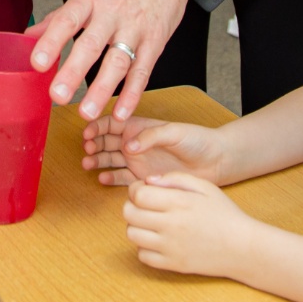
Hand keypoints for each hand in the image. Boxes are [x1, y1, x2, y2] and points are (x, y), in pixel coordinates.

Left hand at [28, 0, 194, 122]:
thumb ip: (61, 16)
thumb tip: (29, 36)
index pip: (67, 20)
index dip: (51, 42)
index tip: (37, 63)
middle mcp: (112, 13)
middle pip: (91, 45)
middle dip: (74, 72)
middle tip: (57, 95)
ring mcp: (136, 28)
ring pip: (118, 62)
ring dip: (102, 90)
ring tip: (85, 112)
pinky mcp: (156, 41)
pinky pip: (144, 71)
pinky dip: (133, 94)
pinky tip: (120, 112)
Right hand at [83, 115, 226, 186]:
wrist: (215, 162)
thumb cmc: (197, 140)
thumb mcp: (174, 132)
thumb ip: (150, 136)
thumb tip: (128, 146)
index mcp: (140, 126)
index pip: (112, 122)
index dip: (97, 126)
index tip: (88, 132)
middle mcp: (135, 143)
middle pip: (106, 141)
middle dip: (93, 143)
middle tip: (87, 149)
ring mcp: (138, 161)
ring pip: (110, 159)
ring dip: (97, 160)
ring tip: (88, 164)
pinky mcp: (143, 178)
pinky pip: (122, 178)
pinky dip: (110, 178)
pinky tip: (102, 178)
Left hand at [123, 173, 255, 276]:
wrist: (243, 247)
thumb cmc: (225, 213)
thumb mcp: (205, 186)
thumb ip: (175, 178)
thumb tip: (149, 180)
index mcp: (179, 202)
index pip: (137, 194)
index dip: (135, 189)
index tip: (144, 191)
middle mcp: (171, 225)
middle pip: (129, 213)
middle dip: (133, 206)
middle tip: (145, 206)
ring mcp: (170, 247)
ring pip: (132, 235)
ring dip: (137, 226)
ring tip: (151, 223)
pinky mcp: (173, 264)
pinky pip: (142, 256)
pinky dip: (145, 247)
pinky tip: (158, 240)